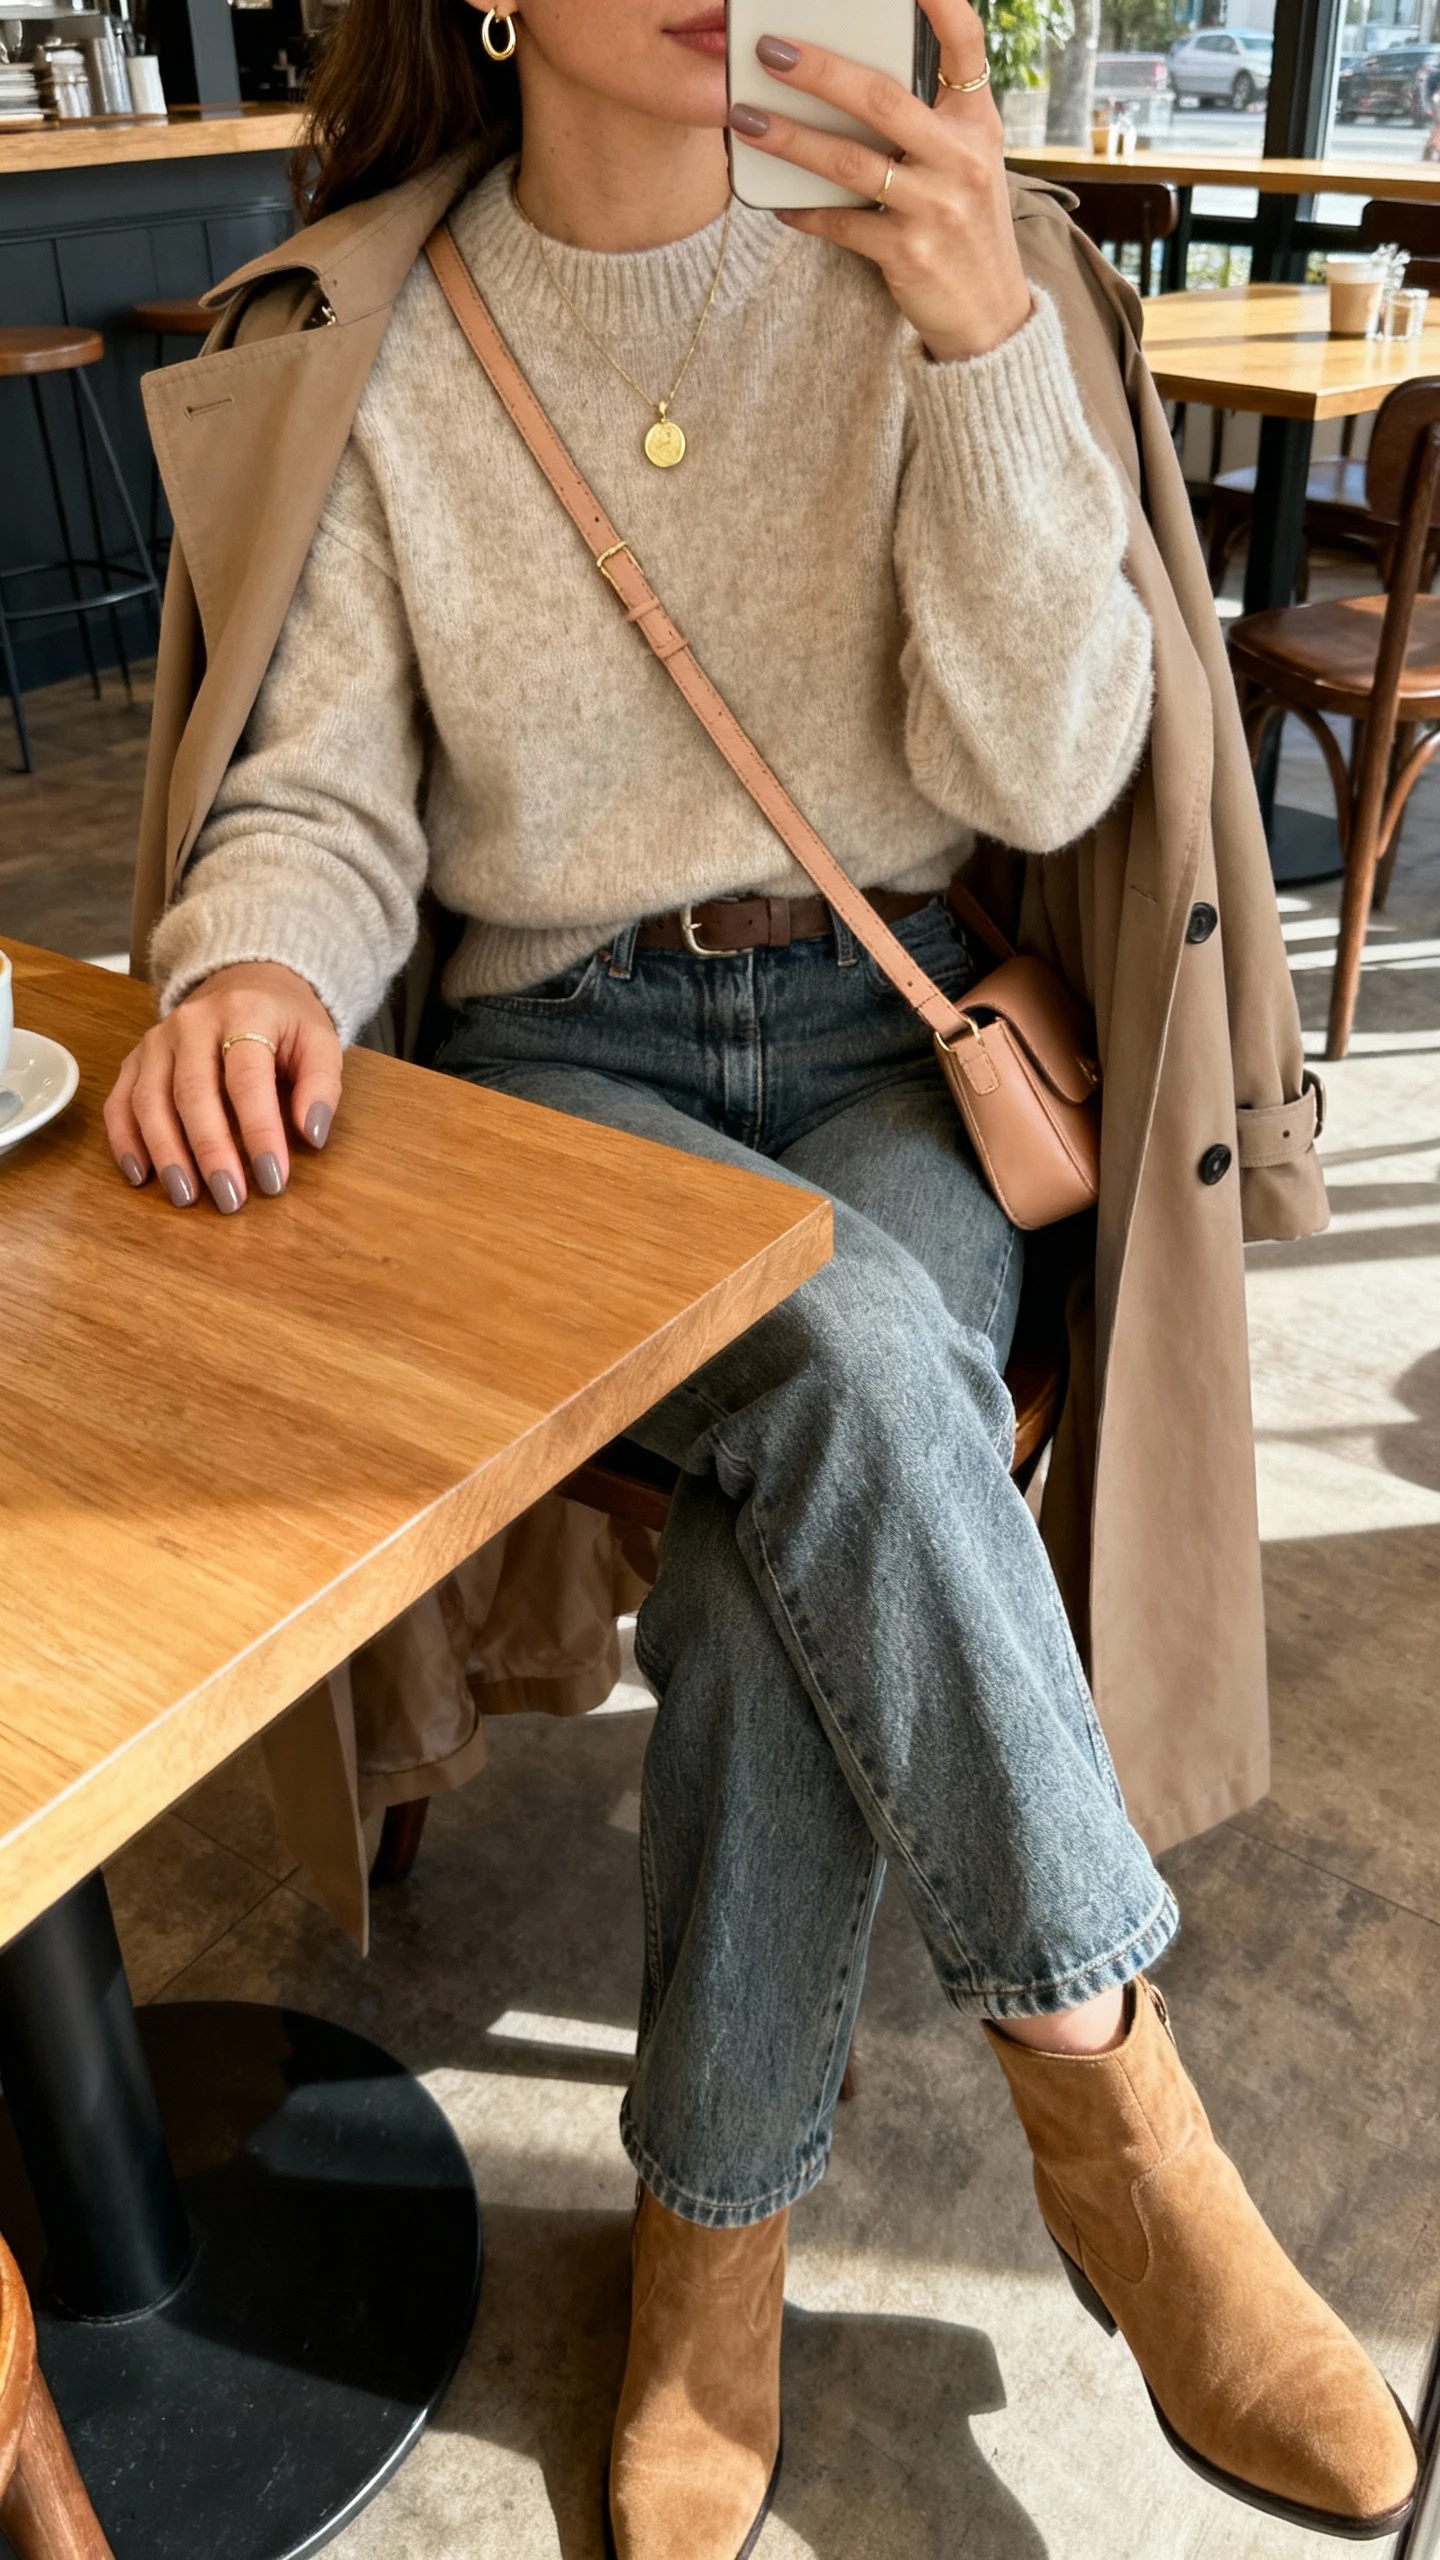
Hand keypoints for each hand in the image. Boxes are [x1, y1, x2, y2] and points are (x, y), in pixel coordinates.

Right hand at [104, 961, 342, 1213]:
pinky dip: (125, 1140)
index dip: (259, 1131)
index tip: (274, 1178)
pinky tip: (140, 1175)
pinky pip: (120, 1101)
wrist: (247, 982)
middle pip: (192, 1093)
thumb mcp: (320, 1042)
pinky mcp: (135, 1058)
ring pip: (150, 1100)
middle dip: (210, 1151)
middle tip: (230, 1199)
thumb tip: (313, 1135)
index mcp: (244, 1013)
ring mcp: (157, 1040)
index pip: (247, 1078)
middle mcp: (192, 1023)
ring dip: (166, 1154)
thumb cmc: (286, 1023)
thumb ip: (321, 1085)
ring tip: (186, 1197)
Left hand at [729, 0, 1032, 362]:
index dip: (939, 1)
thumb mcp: (967, 163)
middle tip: (771, 50)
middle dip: (821, 70)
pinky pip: (842, 224)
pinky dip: (804, 211)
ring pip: (851, 162)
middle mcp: (961, 158)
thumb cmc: (966, 227)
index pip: (966, 44)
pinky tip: (775, 200)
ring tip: (746, 119)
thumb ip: (929, 119)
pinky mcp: (909, 254)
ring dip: (792, 138)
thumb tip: (855, 77)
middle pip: (883, 99)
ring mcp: (936, 208)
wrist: (990, 317)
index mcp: (978, 123)